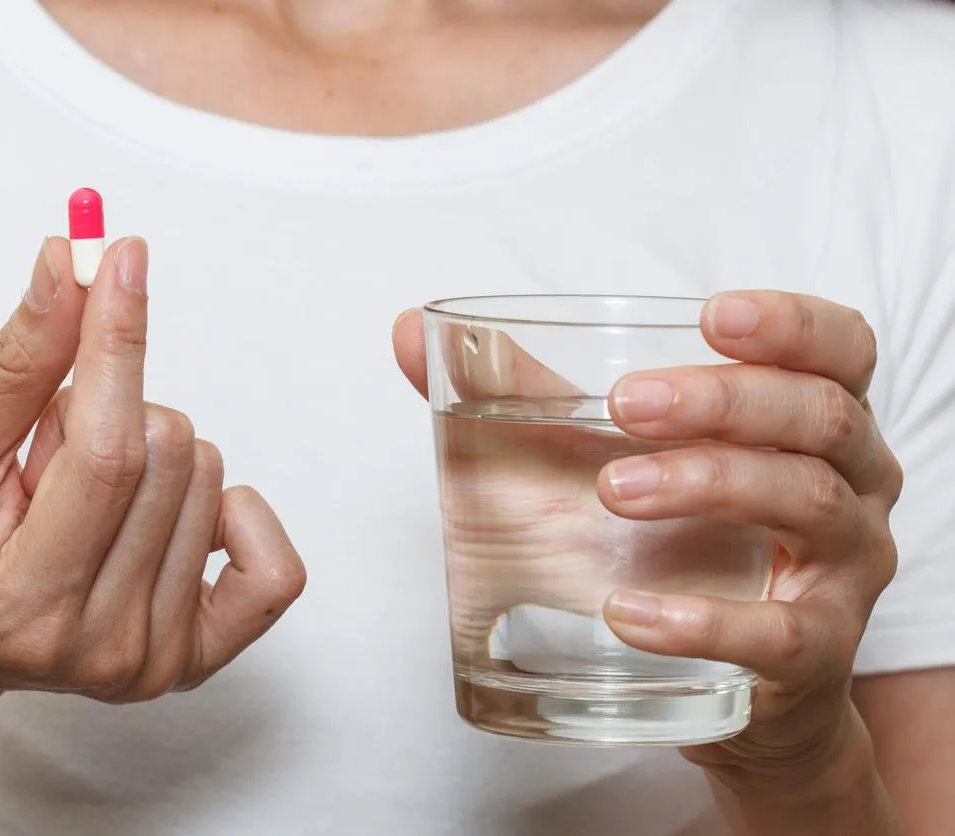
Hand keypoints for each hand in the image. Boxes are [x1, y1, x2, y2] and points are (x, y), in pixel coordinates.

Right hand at [0, 236, 305, 718]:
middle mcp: (108, 648)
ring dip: (144, 456)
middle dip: (104, 413)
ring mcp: (157, 661)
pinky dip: (225, 510)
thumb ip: (16, 367)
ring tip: (70, 501)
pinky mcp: (196, 658)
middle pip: (172, 452)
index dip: (118, 341)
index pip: (109, 451)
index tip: (121, 255)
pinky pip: (271, 565)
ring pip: (210, 477)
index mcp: (29, 607)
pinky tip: (159, 513)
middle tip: (40, 460)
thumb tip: (72, 264)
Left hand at [393, 291, 901, 786]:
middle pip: (818, 415)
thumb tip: (412, 332)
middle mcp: (850, 482)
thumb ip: (523, 394)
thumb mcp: (614, 457)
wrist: (736, 692)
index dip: (789, 323)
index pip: (838, 347)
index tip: (714, 316)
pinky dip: (701, 621)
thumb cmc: (676, 548)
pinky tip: (626, 613)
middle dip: (722, 400)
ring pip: (804, 501)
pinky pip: (778, 633)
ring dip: (707, 485)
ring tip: (612, 491)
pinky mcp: (816, 655)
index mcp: (809, 418)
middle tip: (628, 406)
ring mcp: (842, 570)